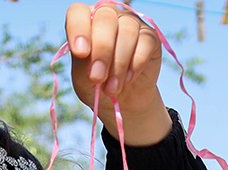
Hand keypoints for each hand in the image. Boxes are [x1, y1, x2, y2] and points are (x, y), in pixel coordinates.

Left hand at [66, 2, 168, 144]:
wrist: (124, 99)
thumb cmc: (98, 84)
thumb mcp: (83, 80)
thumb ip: (82, 65)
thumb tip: (90, 55)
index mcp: (85, 21)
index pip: (78, 12)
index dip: (78, 29)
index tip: (80, 53)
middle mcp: (108, 15)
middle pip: (105, 19)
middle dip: (101, 50)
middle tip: (97, 78)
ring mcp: (131, 23)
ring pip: (127, 32)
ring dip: (119, 63)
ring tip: (112, 88)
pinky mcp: (150, 37)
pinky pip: (145, 43)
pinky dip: (135, 64)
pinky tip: (128, 79)